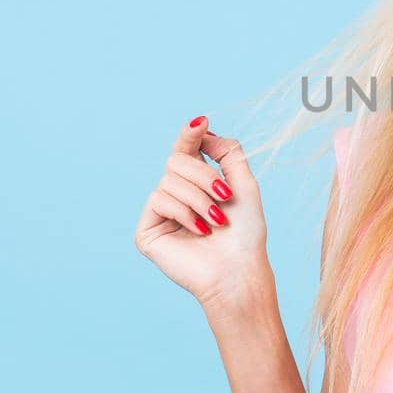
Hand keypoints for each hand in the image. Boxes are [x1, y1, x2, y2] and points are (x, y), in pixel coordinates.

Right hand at [132, 115, 274, 310]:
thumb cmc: (245, 234)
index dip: (190, 134)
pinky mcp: (148, 230)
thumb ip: (228, 152)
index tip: (201, 122)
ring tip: (215, 222)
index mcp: (197, 182)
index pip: (186, 149)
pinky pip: (159, 200)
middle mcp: (175, 194)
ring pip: (169, 180)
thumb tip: (203, 129)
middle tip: (224, 198)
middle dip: (205, 176)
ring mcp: (160, 212)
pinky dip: (184, 213)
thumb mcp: (244, 184)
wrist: (238, 270)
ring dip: (199, 200)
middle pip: (176, 160)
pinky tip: (199, 231)